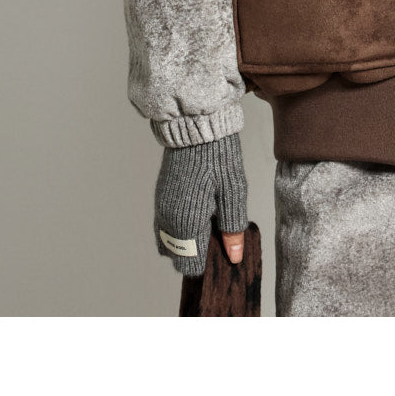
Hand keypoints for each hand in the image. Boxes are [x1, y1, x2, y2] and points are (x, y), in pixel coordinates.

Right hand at [153, 131, 248, 275]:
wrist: (195, 129)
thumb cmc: (217, 159)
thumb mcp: (232, 193)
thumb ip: (232, 228)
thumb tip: (234, 257)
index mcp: (186, 224)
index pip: (189, 266)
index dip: (207, 264)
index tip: (222, 251)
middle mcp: (167, 222)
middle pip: (177, 258)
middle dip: (196, 255)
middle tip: (218, 236)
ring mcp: (161, 210)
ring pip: (169, 243)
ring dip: (186, 242)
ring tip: (209, 223)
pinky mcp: (160, 199)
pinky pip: (165, 227)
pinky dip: (179, 228)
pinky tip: (199, 212)